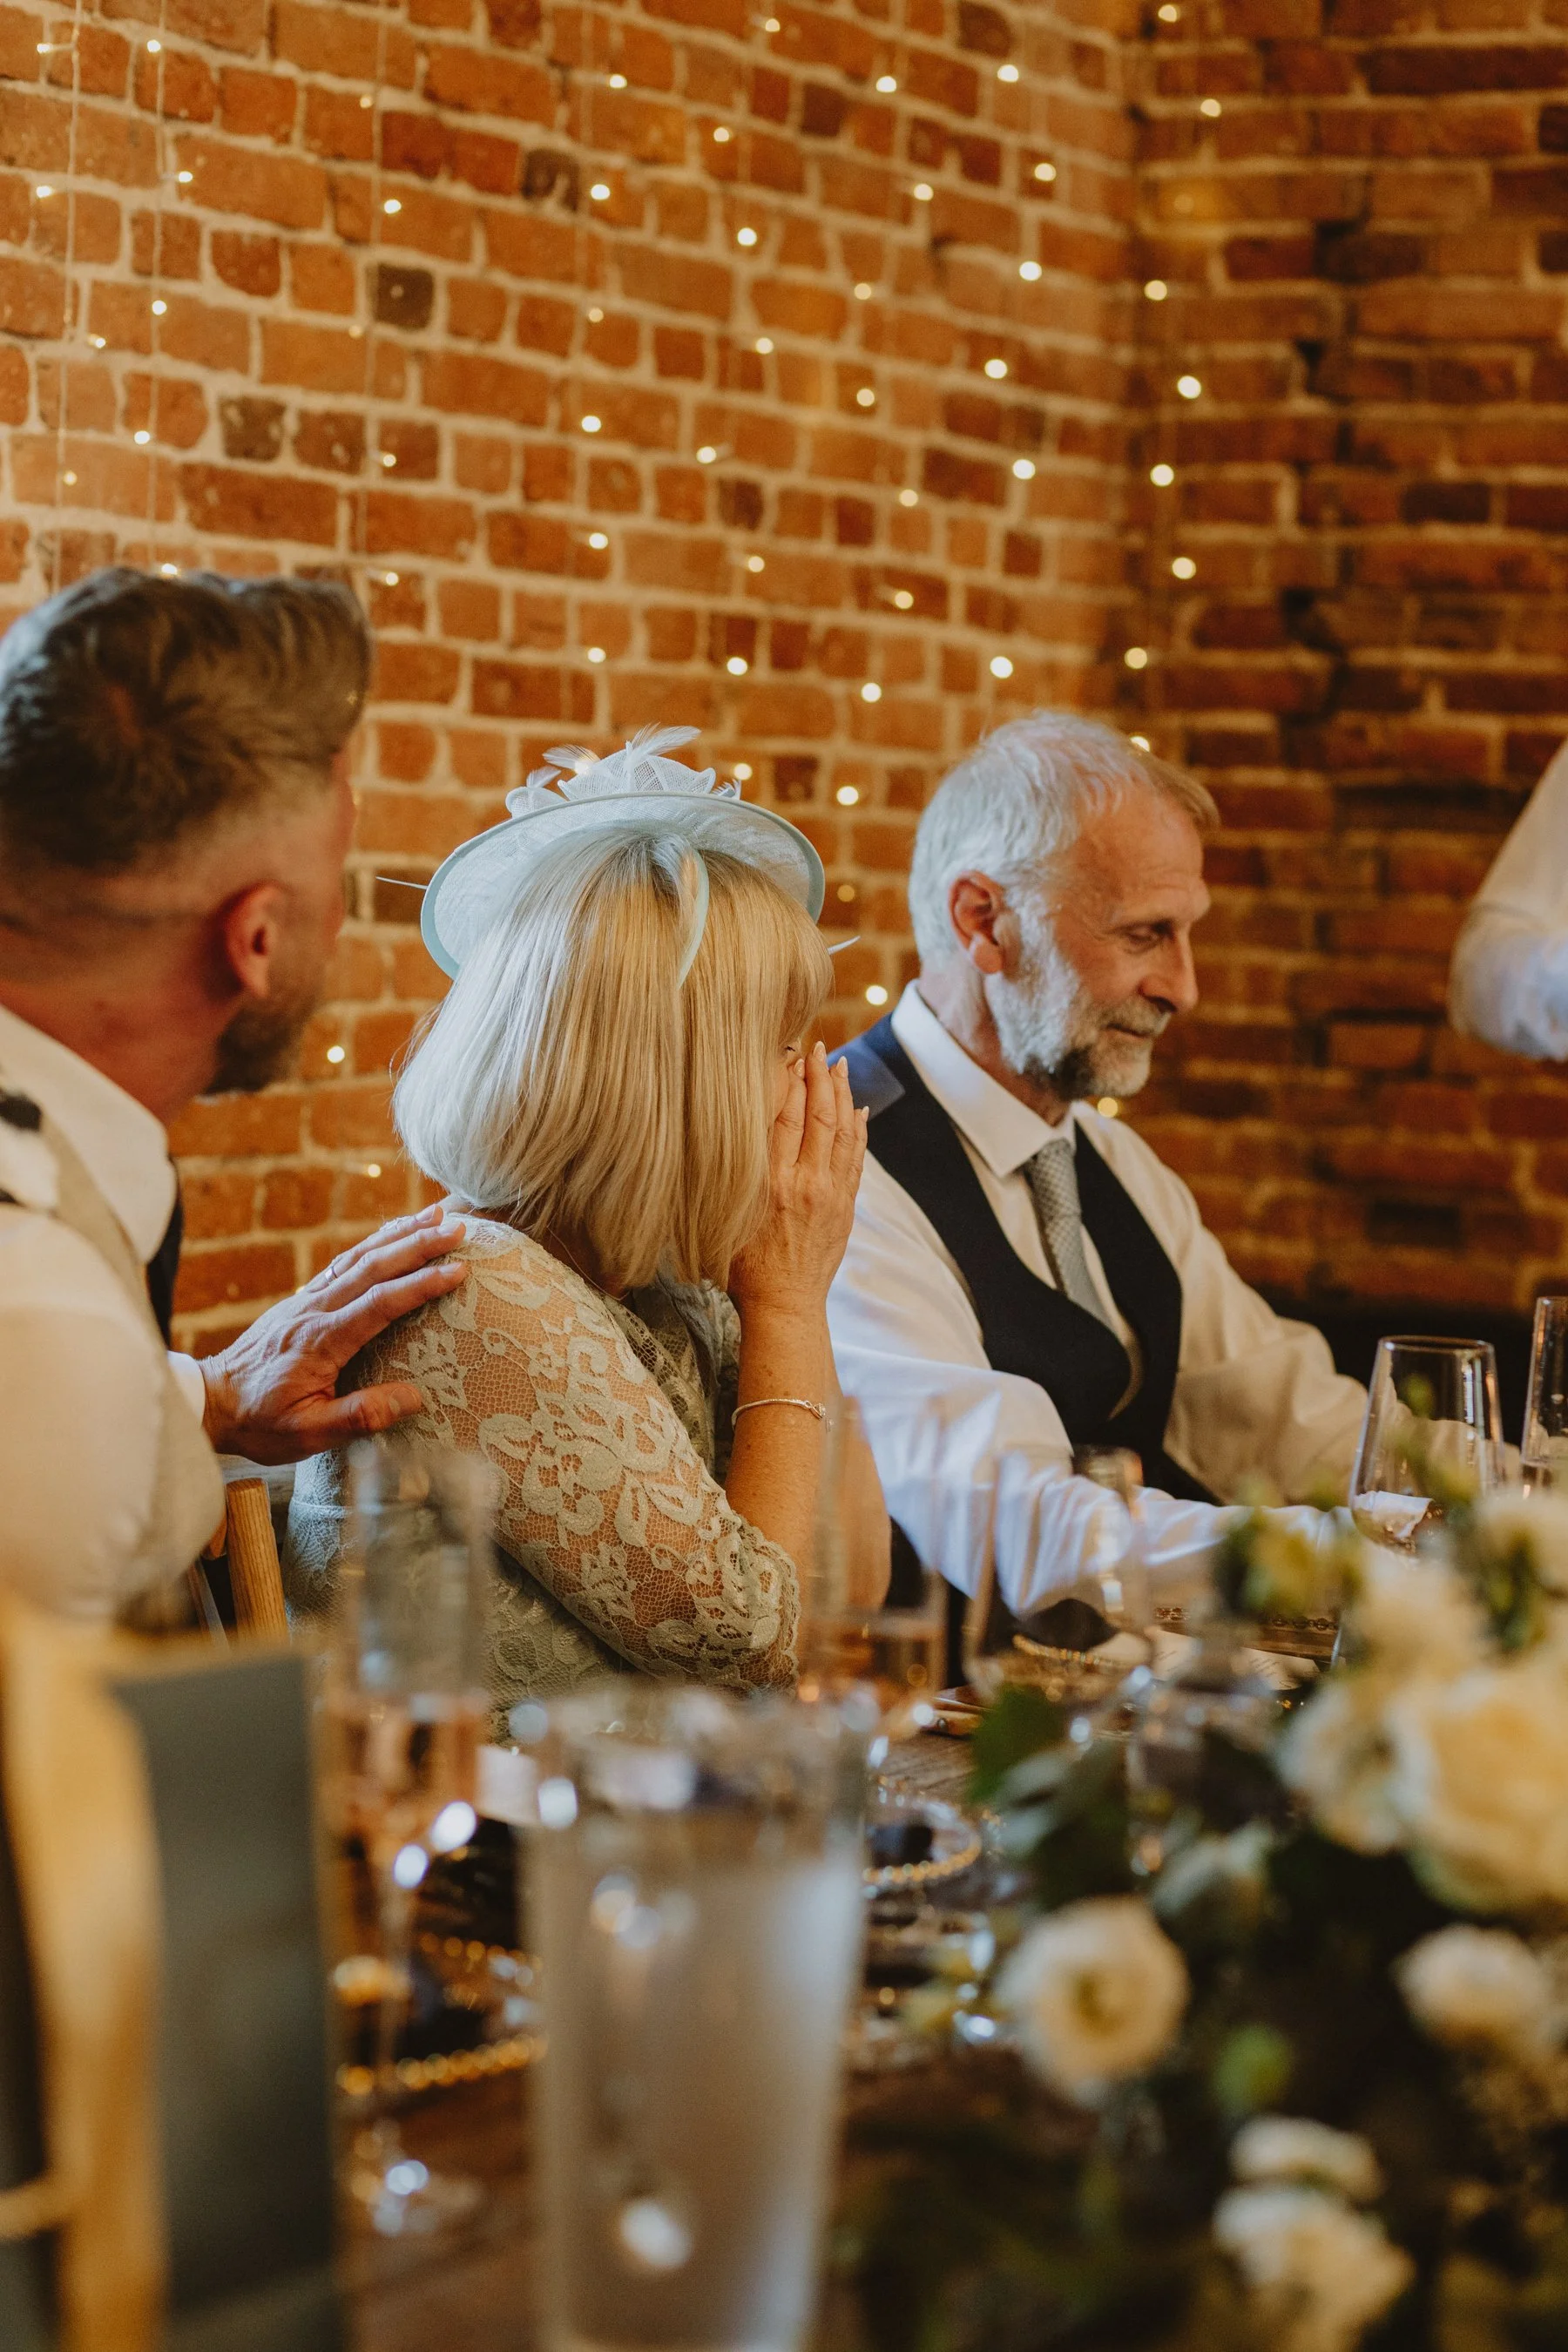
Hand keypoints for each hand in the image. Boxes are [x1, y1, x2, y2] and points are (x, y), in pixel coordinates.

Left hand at [197, 1205, 466, 1462]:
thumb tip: (415, 1397)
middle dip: (418, 1244)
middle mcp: (314, 1310)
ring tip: (436, 1215)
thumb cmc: (260, 1422)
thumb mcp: (307, 1433)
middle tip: (459, 1229)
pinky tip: (394, 1234)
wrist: (211, 1400)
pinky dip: (374, 1243)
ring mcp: (307, 1300)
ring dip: (399, 1234)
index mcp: (321, 1340)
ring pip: (358, 1257)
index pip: (378, 1303)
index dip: (419, 1285)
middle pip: (372, 1266)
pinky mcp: (303, 1300)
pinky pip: (344, 1263)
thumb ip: (360, 1415)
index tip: (457, 1270)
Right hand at [729, 1042, 866, 1321]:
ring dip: (843, 1094)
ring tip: (840, 1066)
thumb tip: (734, 1131)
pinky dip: (859, 1130)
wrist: (783, 1304)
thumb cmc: (743, 1265)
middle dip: (819, 1076)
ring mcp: (830, 1193)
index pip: (783, 1115)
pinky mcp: (845, 1205)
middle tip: (818, 1048)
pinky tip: (859, 1110)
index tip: (788, 1053)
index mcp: (771, 1182)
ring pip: (843, 1131)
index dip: (788, 1080)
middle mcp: (805, 1182)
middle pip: (818, 1115)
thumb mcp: (727, 1215)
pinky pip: (856, 1158)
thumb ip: (734, 1174)